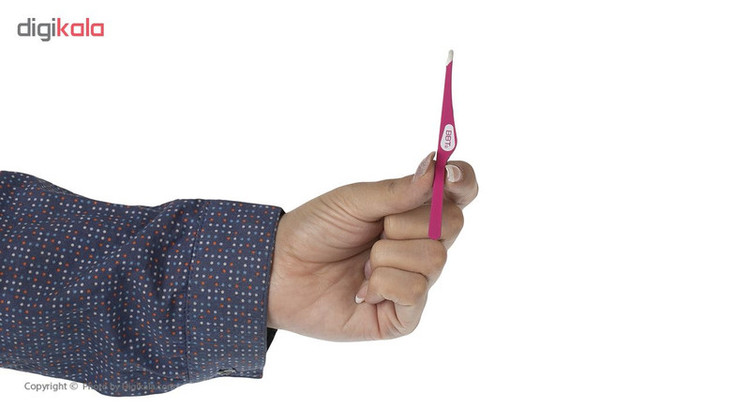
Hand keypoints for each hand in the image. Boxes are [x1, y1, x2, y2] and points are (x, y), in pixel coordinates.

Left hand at [268, 153, 477, 340]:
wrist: (278, 271)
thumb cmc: (315, 231)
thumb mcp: (354, 201)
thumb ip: (398, 190)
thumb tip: (436, 166)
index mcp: (413, 213)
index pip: (459, 194)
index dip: (462, 181)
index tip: (448, 175)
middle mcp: (420, 246)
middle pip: (452, 223)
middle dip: (408, 222)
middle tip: (377, 230)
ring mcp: (414, 281)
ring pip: (434, 258)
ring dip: (387, 256)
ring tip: (362, 266)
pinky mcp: (403, 316)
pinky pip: (415, 291)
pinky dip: (382, 284)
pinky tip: (362, 291)